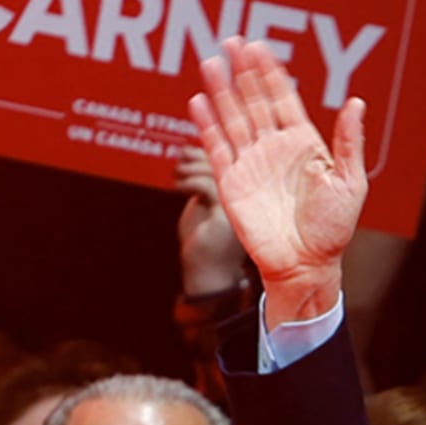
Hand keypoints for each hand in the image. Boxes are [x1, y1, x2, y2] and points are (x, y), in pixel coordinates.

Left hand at [175, 146, 247, 295]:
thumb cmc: (203, 243)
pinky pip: (208, 185)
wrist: (205, 273)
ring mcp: (241, 206)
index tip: (188, 151)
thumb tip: (191, 151)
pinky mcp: (227, 213)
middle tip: (180, 159)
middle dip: (199, 156)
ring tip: (176, 173)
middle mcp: (249, 199)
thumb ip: (203, 181)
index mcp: (247, 196)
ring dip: (190, 168)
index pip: (233, 163)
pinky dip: (189, 181)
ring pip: (215, 171)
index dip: (209, 152)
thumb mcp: (201, 205)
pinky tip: (177, 186)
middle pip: (226, 162)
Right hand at [189, 39, 366, 327]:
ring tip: (210, 61)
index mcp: (303, 145)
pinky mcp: (232, 184)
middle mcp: (274, 149)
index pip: (283, 100)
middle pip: (253, 102)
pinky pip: (217, 149)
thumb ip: (348, 143)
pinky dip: (207, 125)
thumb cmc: (333, 230)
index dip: (270, 73)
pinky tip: (198, 101)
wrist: (307, 265)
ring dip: (221, 91)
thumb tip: (357, 102)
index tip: (260, 46)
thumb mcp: (350, 183)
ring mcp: (251, 164)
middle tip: (231, 40)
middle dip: (242, 72)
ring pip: (233, 118)